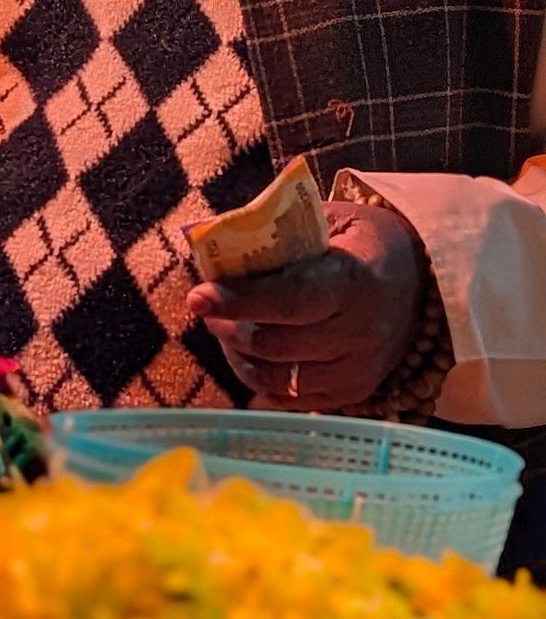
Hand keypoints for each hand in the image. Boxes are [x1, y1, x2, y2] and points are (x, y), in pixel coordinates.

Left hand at [187, 201, 424, 411]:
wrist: (421, 282)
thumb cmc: (364, 243)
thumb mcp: (332, 220)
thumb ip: (280, 232)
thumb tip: (215, 240)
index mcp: (355, 283)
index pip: (290, 299)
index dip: (240, 300)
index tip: (198, 295)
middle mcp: (360, 335)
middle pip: (275, 344)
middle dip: (229, 325)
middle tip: (206, 305)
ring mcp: (358, 371)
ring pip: (277, 377)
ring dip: (238, 354)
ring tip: (224, 328)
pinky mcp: (352, 394)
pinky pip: (290, 398)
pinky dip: (259, 379)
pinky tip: (247, 353)